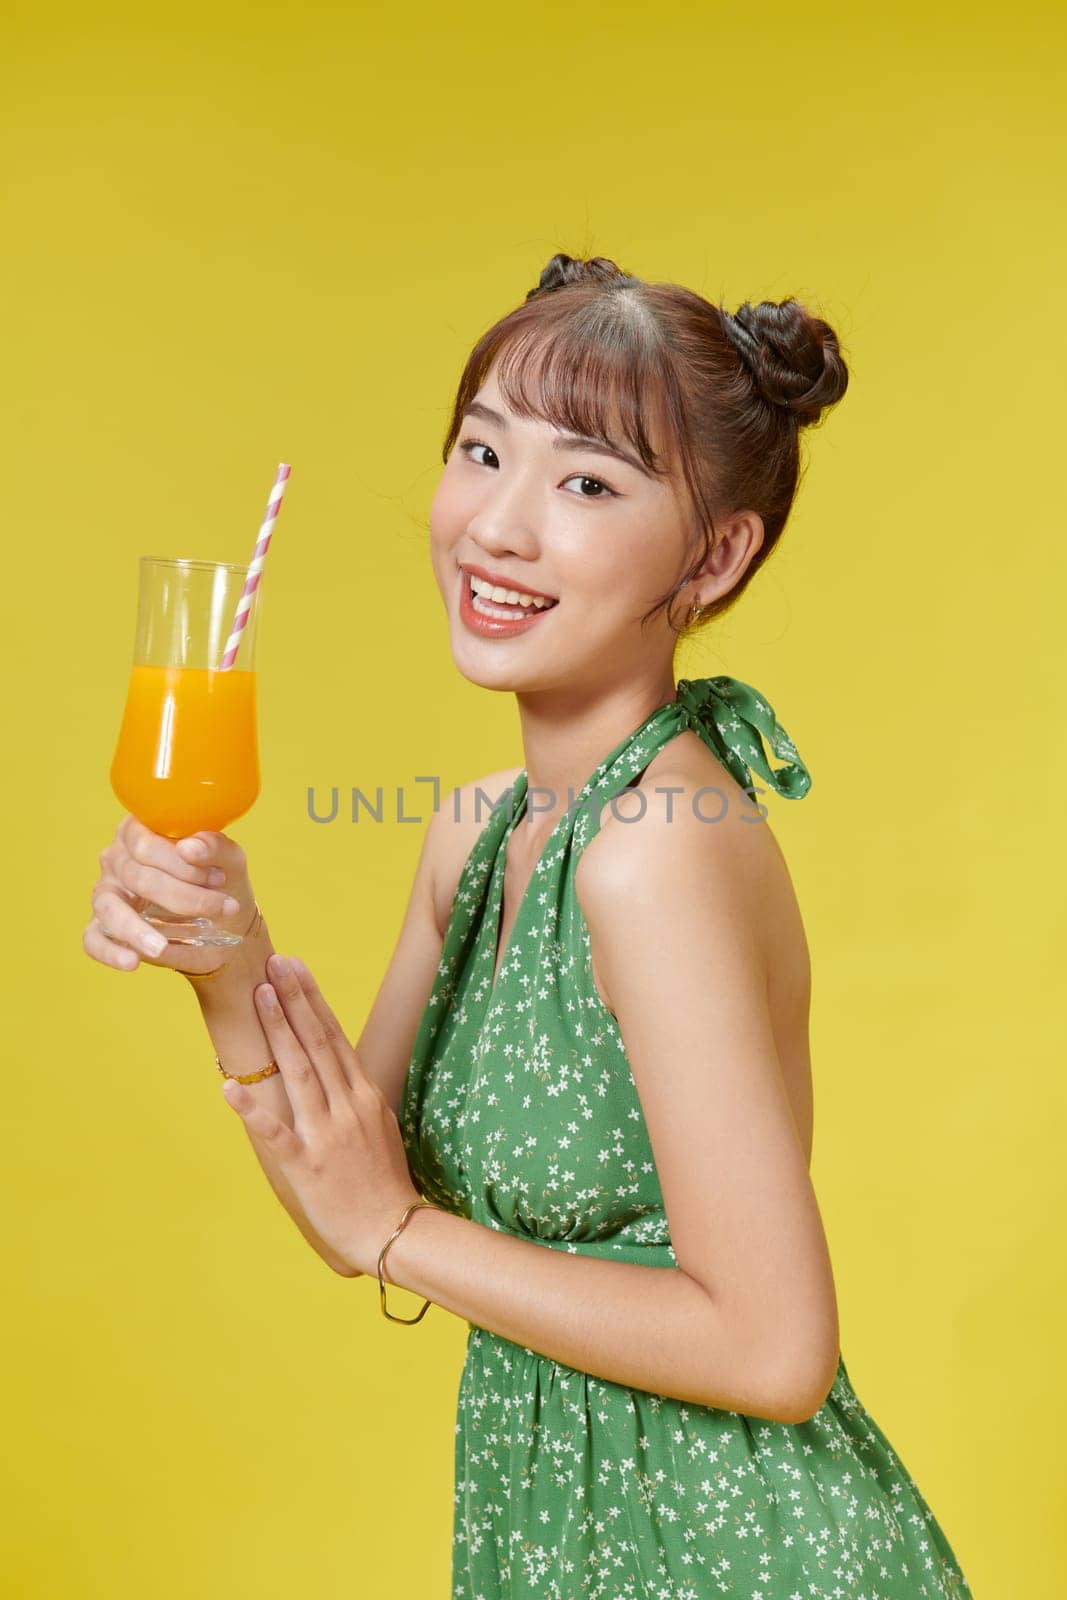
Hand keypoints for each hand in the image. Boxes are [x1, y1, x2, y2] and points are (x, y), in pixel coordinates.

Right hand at [84, 815, 256, 975]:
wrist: (228, 924)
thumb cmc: (222, 882)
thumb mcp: (229, 861)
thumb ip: (214, 847)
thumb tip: (189, 847)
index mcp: (141, 832)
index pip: (146, 844)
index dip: (182, 864)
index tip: (219, 879)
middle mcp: (117, 858)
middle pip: (136, 876)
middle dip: (182, 897)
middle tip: (222, 909)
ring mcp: (107, 893)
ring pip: (109, 907)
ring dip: (135, 930)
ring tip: (161, 947)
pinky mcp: (104, 926)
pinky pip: (92, 939)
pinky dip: (110, 952)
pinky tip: (132, 962)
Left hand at [219, 953, 421, 1276]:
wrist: (392, 1230)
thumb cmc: (384, 1180)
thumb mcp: (380, 1125)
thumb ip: (356, 1094)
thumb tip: (334, 1063)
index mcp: (364, 1096)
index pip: (335, 1036)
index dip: (312, 999)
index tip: (296, 967)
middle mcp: (346, 1107)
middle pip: (317, 1043)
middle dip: (294, 1000)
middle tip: (274, 964)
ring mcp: (327, 1134)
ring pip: (299, 1074)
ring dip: (279, 1032)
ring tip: (260, 996)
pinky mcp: (307, 1166)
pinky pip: (275, 1134)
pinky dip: (252, 1112)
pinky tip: (228, 1089)